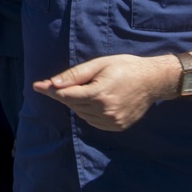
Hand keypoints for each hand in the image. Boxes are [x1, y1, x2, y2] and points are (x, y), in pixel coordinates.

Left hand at [33, 54, 177, 130]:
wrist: (153, 80)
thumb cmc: (125, 67)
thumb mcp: (99, 64)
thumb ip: (75, 75)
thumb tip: (54, 83)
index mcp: (99, 93)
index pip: (67, 95)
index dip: (51, 90)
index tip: (37, 85)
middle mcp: (105, 111)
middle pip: (73, 104)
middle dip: (66, 94)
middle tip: (67, 82)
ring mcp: (112, 121)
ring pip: (81, 114)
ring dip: (78, 103)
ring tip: (91, 88)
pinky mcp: (117, 127)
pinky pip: (93, 121)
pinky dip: (89, 111)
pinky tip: (97, 100)